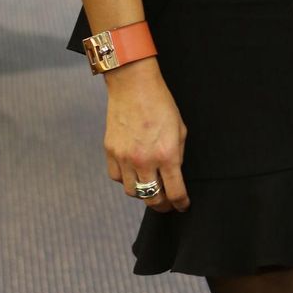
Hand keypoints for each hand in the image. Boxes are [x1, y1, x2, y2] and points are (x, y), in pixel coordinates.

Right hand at [103, 58, 189, 213]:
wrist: (134, 86)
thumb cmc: (161, 104)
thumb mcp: (180, 129)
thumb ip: (178, 155)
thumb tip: (174, 174)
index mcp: (167, 155)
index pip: (175, 192)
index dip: (180, 203)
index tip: (182, 205)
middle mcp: (144, 161)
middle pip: (152, 198)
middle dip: (162, 205)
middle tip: (167, 204)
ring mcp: (125, 158)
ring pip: (133, 192)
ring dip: (143, 194)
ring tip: (150, 188)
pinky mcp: (110, 152)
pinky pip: (117, 178)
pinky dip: (126, 180)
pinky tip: (133, 174)